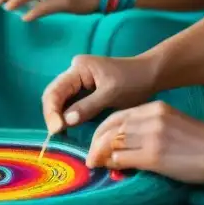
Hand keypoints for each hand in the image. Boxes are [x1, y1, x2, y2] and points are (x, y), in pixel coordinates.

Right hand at [41, 53, 158, 132]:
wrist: (151, 75)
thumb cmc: (133, 81)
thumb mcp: (111, 94)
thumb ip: (87, 106)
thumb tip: (65, 121)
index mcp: (79, 68)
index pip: (55, 90)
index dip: (52, 111)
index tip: (56, 130)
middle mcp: (74, 73)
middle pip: (54, 96)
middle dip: (53, 115)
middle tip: (56, 136)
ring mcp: (79, 83)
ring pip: (61, 102)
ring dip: (59, 118)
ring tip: (60, 136)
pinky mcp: (86, 93)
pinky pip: (71, 105)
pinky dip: (68, 118)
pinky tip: (68, 131)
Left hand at [87, 101, 203, 183]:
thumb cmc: (197, 140)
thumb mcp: (170, 123)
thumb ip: (147, 127)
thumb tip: (123, 144)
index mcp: (154, 108)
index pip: (118, 116)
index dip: (102, 130)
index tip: (96, 142)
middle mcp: (150, 118)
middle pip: (111, 128)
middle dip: (96, 142)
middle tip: (91, 156)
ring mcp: (151, 136)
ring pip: (113, 142)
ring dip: (100, 154)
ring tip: (96, 164)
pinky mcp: (153, 155)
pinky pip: (123, 158)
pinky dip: (113, 163)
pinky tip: (111, 168)